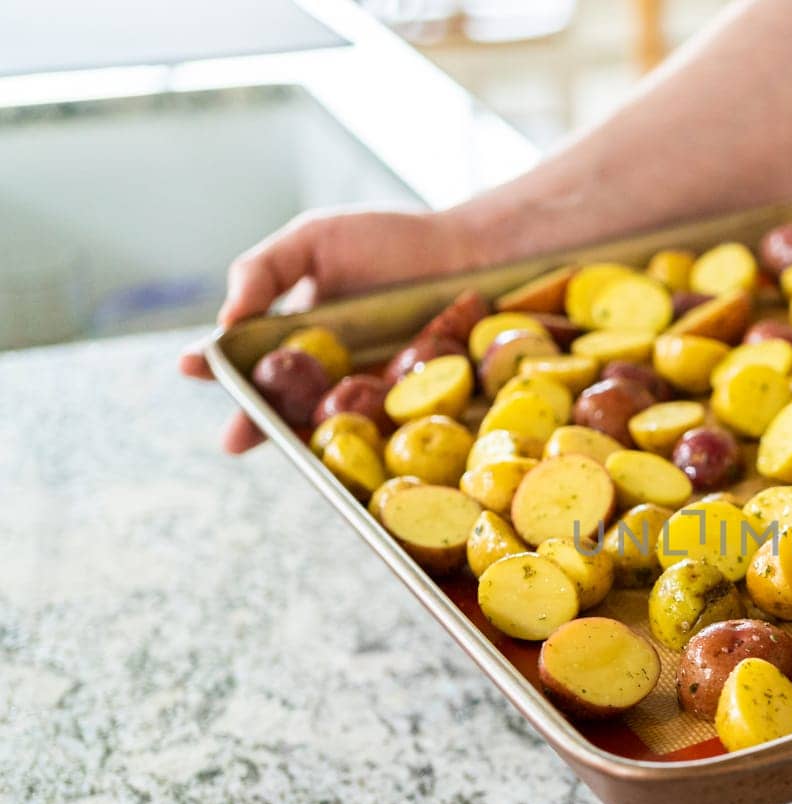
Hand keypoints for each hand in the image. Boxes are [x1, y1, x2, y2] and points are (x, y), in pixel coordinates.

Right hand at [179, 208, 481, 452]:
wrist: (469, 253)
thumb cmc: (390, 241)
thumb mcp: (314, 240)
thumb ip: (263, 270)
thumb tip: (226, 319)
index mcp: (294, 334)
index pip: (246, 357)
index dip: (216, 366)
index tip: (193, 367)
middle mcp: (326, 371)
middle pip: (281, 403)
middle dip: (255, 421)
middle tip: (233, 437)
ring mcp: (368, 392)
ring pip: (328, 425)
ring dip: (305, 438)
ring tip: (286, 446)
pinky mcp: (411, 408)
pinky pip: (384, 429)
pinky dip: (368, 439)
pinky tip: (354, 445)